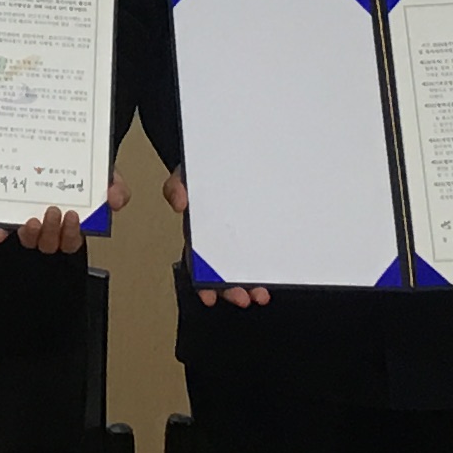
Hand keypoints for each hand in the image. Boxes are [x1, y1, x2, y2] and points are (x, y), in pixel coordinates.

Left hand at [0, 179, 122, 255]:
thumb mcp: (106, 175)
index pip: (72, 240)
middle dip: (53, 232)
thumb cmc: (85, 169)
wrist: (65, 145)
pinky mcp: (11, 213)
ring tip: (33, 219)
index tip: (74, 216)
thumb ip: (116, 187)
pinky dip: (2, 230)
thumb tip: (115, 200)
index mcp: (73, 223)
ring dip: (31, 235)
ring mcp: (30, 220)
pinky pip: (5, 227)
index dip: (71, 234)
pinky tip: (1, 231)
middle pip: (50, 243)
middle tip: (54, 211)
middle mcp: (50, 225)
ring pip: (29, 239)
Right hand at [166, 172, 266, 305]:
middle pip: (221, 272)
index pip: (197, 262)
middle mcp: (219, 238)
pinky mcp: (260, 230)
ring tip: (260, 295)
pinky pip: (263, 254)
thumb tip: (179, 203)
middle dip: (230, 290)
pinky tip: (274, 277)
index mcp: (200, 228)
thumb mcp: (187, 173)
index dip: (201, 282)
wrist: (232, 153)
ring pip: (243, 268)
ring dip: (250, 285)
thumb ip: (177, 185)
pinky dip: (268, 269)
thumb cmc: (207, 169)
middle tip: (242, 298)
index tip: (208, 296)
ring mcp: (241, 235)